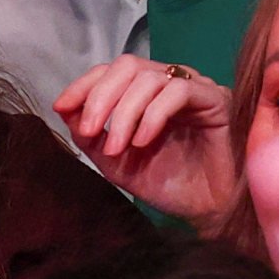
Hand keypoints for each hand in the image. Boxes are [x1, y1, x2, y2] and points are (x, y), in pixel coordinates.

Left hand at [52, 59, 238, 221]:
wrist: (210, 211)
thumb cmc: (169, 185)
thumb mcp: (118, 162)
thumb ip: (92, 137)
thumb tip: (65, 109)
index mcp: (146, 93)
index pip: (111, 72)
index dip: (84, 85)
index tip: (62, 107)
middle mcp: (169, 83)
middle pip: (127, 66)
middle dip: (101, 96)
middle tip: (90, 131)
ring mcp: (194, 88)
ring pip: (150, 78)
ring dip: (125, 113)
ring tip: (117, 147)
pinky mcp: (215, 99)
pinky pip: (179, 92)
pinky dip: (153, 115)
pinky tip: (143, 142)